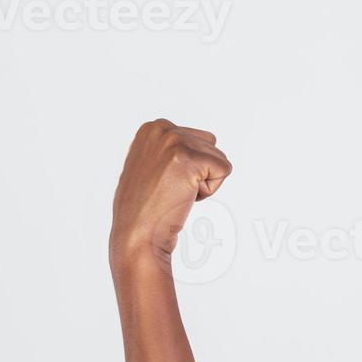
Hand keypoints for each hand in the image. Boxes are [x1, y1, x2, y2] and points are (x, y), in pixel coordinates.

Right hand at [109, 119, 231, 271]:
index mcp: (152, 128)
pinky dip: (210, 190)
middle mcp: (161, 129)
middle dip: (199, 172)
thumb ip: (166, 149)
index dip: (189, 167)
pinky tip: (183, 197)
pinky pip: (224, 170)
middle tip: (171, 189)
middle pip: (211, 145)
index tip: (165, 181)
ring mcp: (174, 142)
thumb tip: (190, 140)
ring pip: (219, 158)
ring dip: (203, 182)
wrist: (137, 233)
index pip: (199, 139)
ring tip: (174, 193)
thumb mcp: (148, 165)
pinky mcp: (189, 159)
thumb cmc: (144, 208)